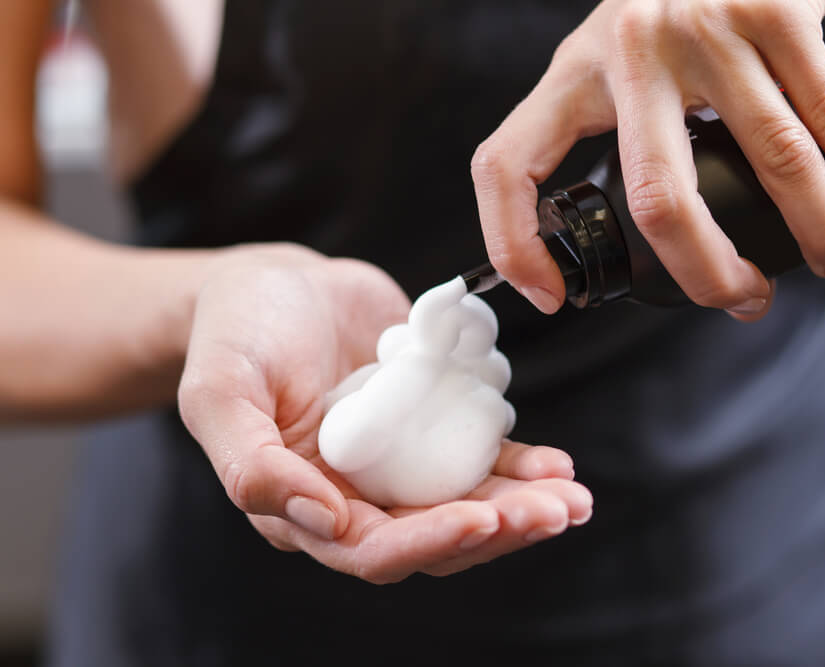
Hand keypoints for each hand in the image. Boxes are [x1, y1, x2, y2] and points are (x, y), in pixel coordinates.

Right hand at [178, 244, 591, 582]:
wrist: (279, 284)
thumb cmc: (234, 333)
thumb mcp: (220, 393)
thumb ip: (253, 466)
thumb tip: (327, 523)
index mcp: (303, 505)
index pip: (373, 549)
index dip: (430, 541)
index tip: (483, 519)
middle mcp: (357, 496)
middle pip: (436, 534)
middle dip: (499, 529)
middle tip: (556, 513)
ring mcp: (399, 463)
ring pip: (467, 503)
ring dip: (523, 506)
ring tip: (573, 498)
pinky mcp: (429, 426)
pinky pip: (479, 457)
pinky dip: (519, 463)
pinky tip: (556, 463)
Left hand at [473, 0, 824, 319]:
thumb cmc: (668, 11)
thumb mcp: (612, 60)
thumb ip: (611, 127)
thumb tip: (646, 233)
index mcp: (573, 73)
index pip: (506, 163)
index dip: (513, 243)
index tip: (551, 295)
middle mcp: (630, 51)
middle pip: (657, 196)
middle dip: (706, 271)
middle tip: (739, 298)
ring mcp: (704, 30)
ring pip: (768, 160)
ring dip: (810, 230)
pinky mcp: (776, 11)